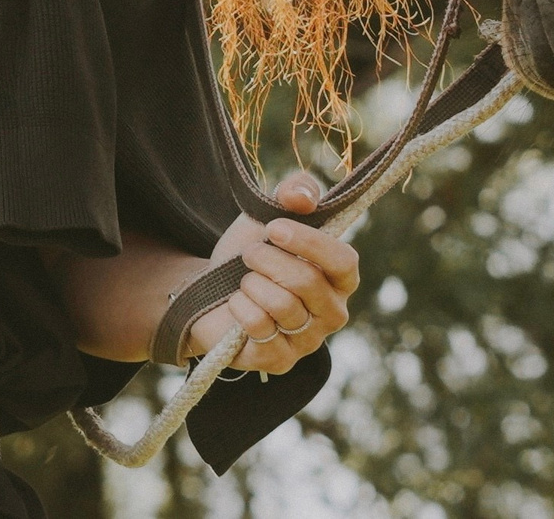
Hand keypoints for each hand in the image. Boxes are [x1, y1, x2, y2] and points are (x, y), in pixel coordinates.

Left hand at [183, 171, 359, 375]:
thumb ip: (294, 193)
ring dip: (251, 283)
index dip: (310, 243)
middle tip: (249, 254)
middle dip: (266, 260)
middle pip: (307, 282)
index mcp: (339, 279)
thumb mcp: (268, 214)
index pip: (344, 262)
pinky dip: (239, 308)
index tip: (274, 227)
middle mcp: (332, 314)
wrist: (209, 290)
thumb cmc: (250, 253)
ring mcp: (307, 342)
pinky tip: (236, 305)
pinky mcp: (279, 362)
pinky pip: (260, 328)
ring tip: (244, 281)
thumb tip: (303, 196)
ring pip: (281, 305)